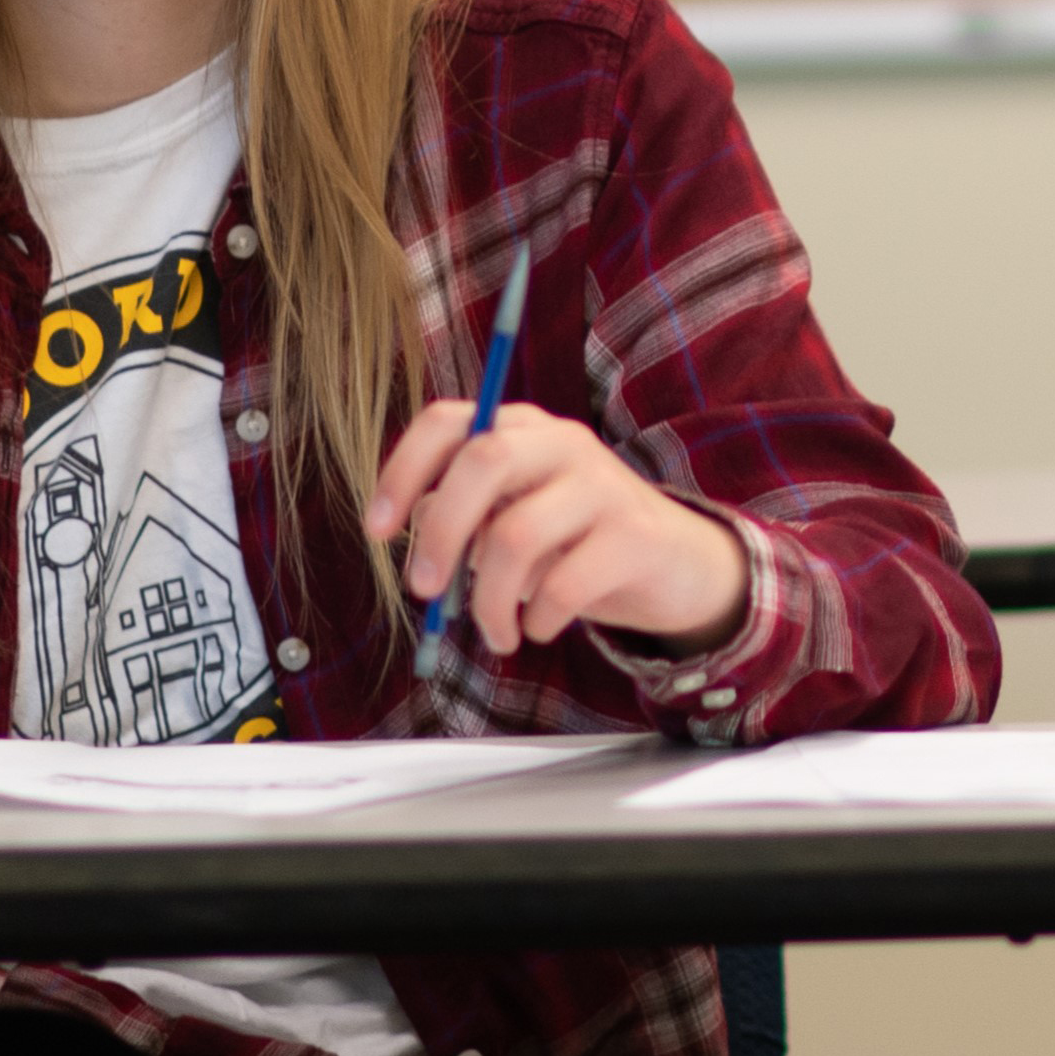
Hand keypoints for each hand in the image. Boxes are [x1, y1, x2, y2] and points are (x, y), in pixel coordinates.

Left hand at [364, 402, 748, 656]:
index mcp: (521, 429)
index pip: (447, 422)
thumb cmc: (576, 542)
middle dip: (440, 532)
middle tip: (424, 591)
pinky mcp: (634, 536)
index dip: (402, 471)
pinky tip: (538, 629)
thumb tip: (422, 534)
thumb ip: (465, 518)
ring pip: (516, 535)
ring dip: (488, 601)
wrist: (677, 564)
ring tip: (495, 633)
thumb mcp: (513, 520)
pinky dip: (536, 620)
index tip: (377, 529)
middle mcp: (562, 442)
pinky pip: (562, 585)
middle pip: (483, 460)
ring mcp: (603, 484)